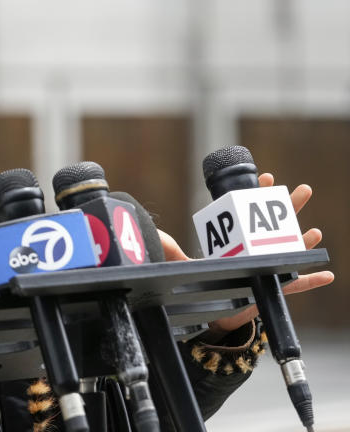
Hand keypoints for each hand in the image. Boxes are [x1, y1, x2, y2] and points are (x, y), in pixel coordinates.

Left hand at [158, 173, 334, 336]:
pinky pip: (296, 286)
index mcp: (237, 241)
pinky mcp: (273, 289)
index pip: (247, 213)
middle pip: (275, 227)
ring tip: (314, 231)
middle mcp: (256, 251)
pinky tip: (327, 274)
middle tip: (303, 189)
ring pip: (290, 253)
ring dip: (304, 242)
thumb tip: (162, 245)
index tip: (265, 178)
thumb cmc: (202, 283)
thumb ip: (176, 256)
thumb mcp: (185, 264)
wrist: (211, 310)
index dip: (256, 196)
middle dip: (289, 208)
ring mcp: (267, 268)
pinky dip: (311, 281)